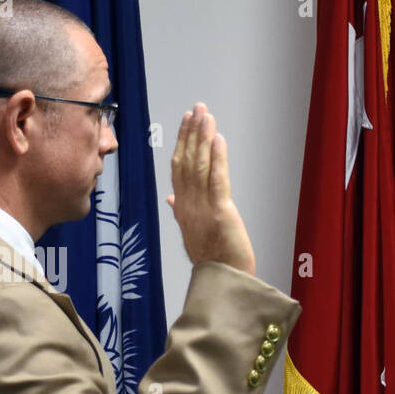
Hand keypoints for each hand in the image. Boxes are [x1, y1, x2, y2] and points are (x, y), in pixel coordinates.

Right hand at [166, 103, 255, 273]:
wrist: (223, 283)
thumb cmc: (213, 262)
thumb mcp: (192, 234)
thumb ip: (181, 213)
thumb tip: (170, 198)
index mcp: (182, 209)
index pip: (178, 169)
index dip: (181, 143)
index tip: (185, 123)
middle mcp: (188, 206)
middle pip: (186, 162)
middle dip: (191, 133)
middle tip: (196, 109)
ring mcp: (202, 209)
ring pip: (199, 166)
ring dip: (203, 138)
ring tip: (206, 116)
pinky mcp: (220, 213)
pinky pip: (216, 180)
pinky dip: (217, 157)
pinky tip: (217, 138)